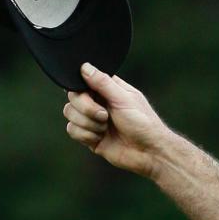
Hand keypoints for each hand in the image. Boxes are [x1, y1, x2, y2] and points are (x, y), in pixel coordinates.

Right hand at [62, 63, 172, 178]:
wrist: (149, 153)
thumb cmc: (144, 124)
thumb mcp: (124, 99)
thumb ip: (103, 83)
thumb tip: (84, 66)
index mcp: (108, 90)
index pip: (82, 80)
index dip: (82, 88)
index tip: (91, 95)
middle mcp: (98, 102)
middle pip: (73, 97)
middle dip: (86, 108)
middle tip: (105, 116)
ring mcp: (92, 119)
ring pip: (69, 113)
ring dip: (87, 123)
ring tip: (105, 129)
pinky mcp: (89, 136)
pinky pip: (72, 130)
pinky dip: (86, 135)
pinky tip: (100, 138)